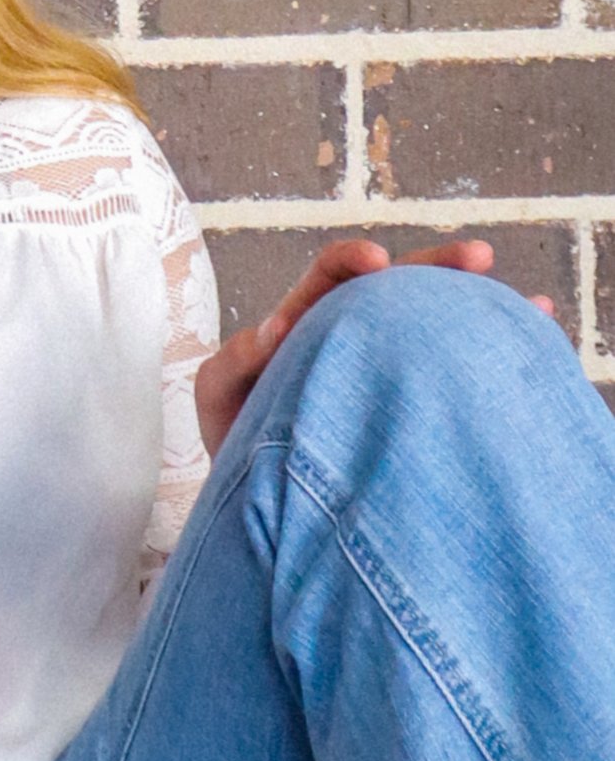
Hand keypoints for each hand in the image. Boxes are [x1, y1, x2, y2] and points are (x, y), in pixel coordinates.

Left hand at [194, 238, 550, 461]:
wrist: (264, 502)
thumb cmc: (238, 440)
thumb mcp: (223, 398)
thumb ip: (235, 363)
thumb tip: (271, 335)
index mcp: (306, 326)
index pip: (329, 280)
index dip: (349, 264)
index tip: (376, 262)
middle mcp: (352, 336)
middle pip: (399, 290)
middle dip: (437, 269)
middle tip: (477, 258)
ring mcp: (385, 368)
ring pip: (433, 325)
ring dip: (476, 308)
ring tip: (530, 306)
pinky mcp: (407, 399)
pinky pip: (451, 364)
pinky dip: (492, 344)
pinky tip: (537, 331)